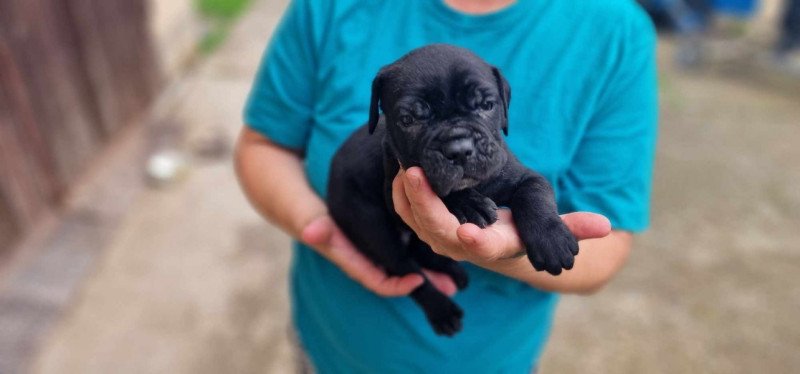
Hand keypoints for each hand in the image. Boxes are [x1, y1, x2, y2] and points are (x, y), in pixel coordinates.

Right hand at [300, 215, 458, 296]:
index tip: (417, 281)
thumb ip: (313, 226)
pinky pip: (408, 253)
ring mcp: (376, 255)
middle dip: (425, 284)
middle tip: (454, 287)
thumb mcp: (309, 220)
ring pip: (407, 267)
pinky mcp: (384, 242)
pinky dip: (426, 254)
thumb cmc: (308, 217)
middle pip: (399, 278)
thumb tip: (310, 232)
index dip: (396, 285)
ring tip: (458, 280)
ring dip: (430, 271)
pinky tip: (446, 248)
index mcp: (351, 260)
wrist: (308, 214)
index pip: (375, 280)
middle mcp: (367, 262)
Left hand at [392, 167, 610, 263]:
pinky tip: (401, 166)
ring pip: (416, 222)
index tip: (468, 234)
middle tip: (414, 173)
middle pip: (438, 233)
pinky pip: (406, 211)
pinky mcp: (425, 222)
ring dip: (406, 196)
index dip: (477, 244)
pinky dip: (400, 193)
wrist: (497, 217)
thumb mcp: (544, 209)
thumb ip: (569, 224)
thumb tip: (606, 226)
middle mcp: (465, 244)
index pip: (487, 249)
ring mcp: (441, 235)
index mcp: (497, 243)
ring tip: (404, 163)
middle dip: (424, 206)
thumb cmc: (522, 211)